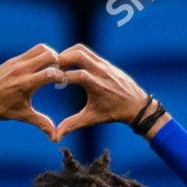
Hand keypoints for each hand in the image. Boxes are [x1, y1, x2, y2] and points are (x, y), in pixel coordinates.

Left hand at [0, 44, 66, 138]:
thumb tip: (54, 137)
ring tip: (54, 67)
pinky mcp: (11, 60)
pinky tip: (41, 67)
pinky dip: (40, 56)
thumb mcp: (22, 116)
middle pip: (49, 54)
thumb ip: (41, 123)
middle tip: (62, 71)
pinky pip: (31, 52)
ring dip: (51, 55)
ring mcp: (16, 62)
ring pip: (41, 49)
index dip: (62, 76)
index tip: (65, 83)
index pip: (51, 73)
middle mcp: (21, 69)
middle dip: (59, 62)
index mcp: (26, 84)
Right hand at [53, 44, 167, 141]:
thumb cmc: (113, 113)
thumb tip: (55, 137)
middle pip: (77, 55)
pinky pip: (88, 52)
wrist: (136, 105)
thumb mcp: (91, 119)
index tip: (50, 80)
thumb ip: (72, 124)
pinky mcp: (105, 62)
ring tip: (57, 64)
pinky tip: (69, 63)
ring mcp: (104, 64)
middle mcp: (100, 71)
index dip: (61, 76)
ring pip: (82, 50)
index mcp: (97, 85)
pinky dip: (76, 54)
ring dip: (68, 53)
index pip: (75, 75)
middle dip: (62, 58)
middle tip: (50, 66)